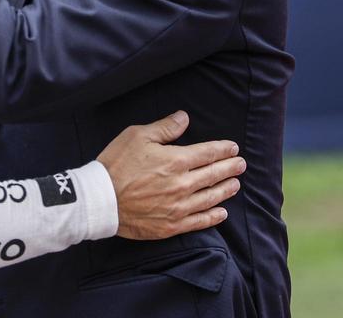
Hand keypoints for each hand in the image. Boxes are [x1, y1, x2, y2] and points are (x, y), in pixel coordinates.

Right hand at [96, 111, 244, 239]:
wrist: (101, 200)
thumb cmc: (116, 164)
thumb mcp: (137, 136)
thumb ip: (164, 128)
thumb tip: (184, 118)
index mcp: (175, 160)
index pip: (208, 153)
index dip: (223, 149)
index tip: (233, 148)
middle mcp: (182, 184)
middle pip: (214, 175)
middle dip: (230, 168)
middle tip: (241, 164)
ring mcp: (179, 207)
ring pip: (211, 198)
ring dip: (226, 190)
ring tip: (235, 184)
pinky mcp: (172, 225)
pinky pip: (199, 221)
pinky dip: (213, 216)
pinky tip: (221, 212)